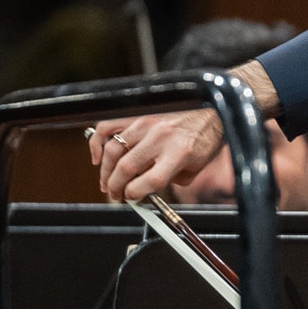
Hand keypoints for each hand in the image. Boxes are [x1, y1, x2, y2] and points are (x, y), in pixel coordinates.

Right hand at [89, 63, 278, 203]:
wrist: (210, 110)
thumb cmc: (204, 139)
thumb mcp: (194, 167)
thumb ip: (170, 179)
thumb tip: (142, 189)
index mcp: (179, 152)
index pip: (150, 180)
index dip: (135, 194)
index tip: (131, 199)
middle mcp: (160, 136)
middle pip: (127, 168)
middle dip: (116, 187)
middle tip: (115, 195)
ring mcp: (146, 122)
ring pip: (113, 150)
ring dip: (105, 171)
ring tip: (107, 183)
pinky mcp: (137, 114)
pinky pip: (108, 127)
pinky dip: (97, 143)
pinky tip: (97, 157)